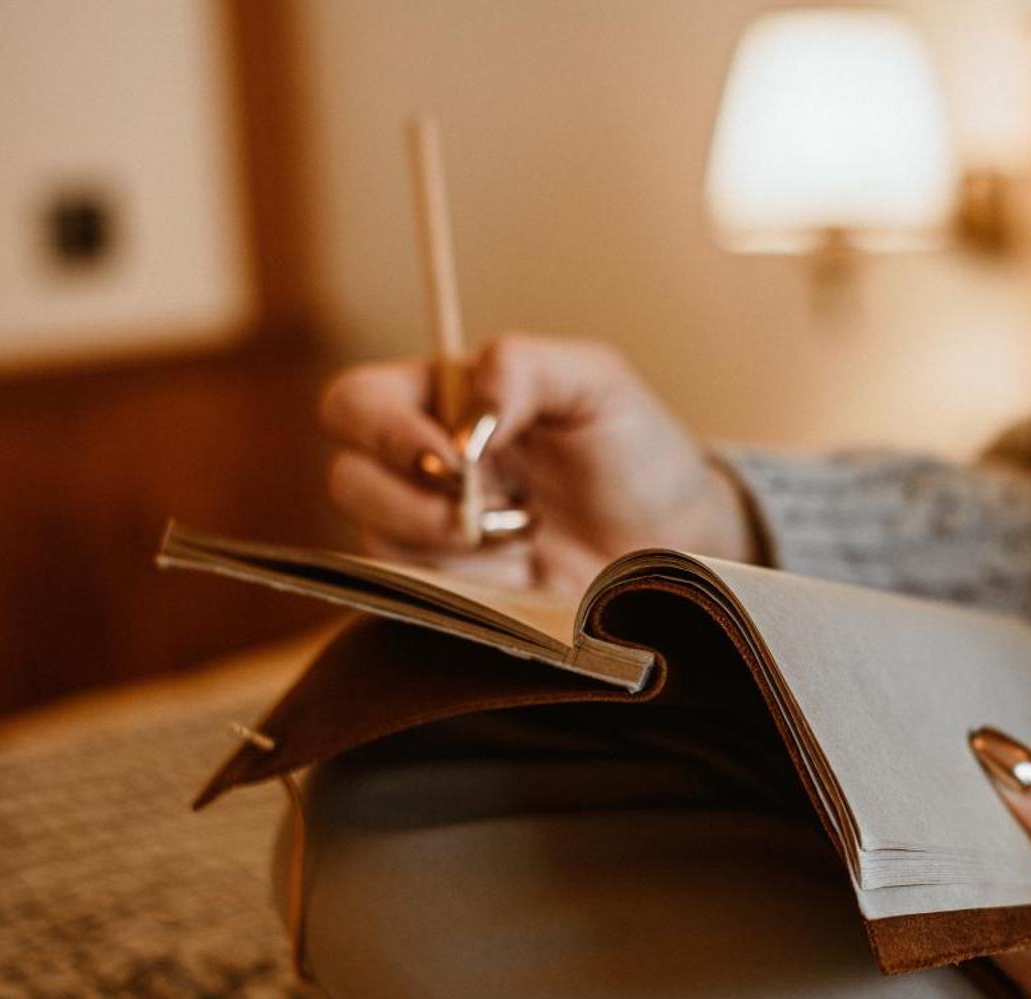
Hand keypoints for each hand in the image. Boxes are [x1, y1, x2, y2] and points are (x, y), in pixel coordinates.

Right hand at [320, 335, 757, 597]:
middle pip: (350, 482)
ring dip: (449, 547)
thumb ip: (524, 368)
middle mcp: (422, 469)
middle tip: (488, 512)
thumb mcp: (597, 383)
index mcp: (442, 403)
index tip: (455, 461)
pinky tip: (523, 573)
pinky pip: (418, 599)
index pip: (356, 405)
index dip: (384, 433)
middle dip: (414, 504)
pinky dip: (468, 588)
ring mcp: (433, 538)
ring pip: (376, 546)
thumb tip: (465, 416)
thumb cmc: (638, 452)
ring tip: (527, 535)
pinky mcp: (457, 597)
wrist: (680, 542)